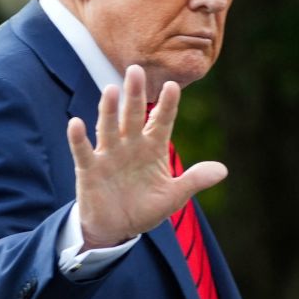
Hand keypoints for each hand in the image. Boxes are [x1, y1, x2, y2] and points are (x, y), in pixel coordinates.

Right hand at [68, 65, 227, 249]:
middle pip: (133, 115)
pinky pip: (84, 151)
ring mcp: (109, 155)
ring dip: (109, 110)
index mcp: (153, 147)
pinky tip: (76, 123)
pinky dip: (79, 138)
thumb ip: (194, 181)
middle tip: (135, 69)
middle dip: (135, 94)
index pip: (162, 121)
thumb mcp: (174, 196)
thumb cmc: (145, 207)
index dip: (167, 105)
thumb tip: (223, 170)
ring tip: (111, 89)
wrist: (117, 229)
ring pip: (109, 127)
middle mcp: (130, 145)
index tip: (173, 85)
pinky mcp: (90, 169)